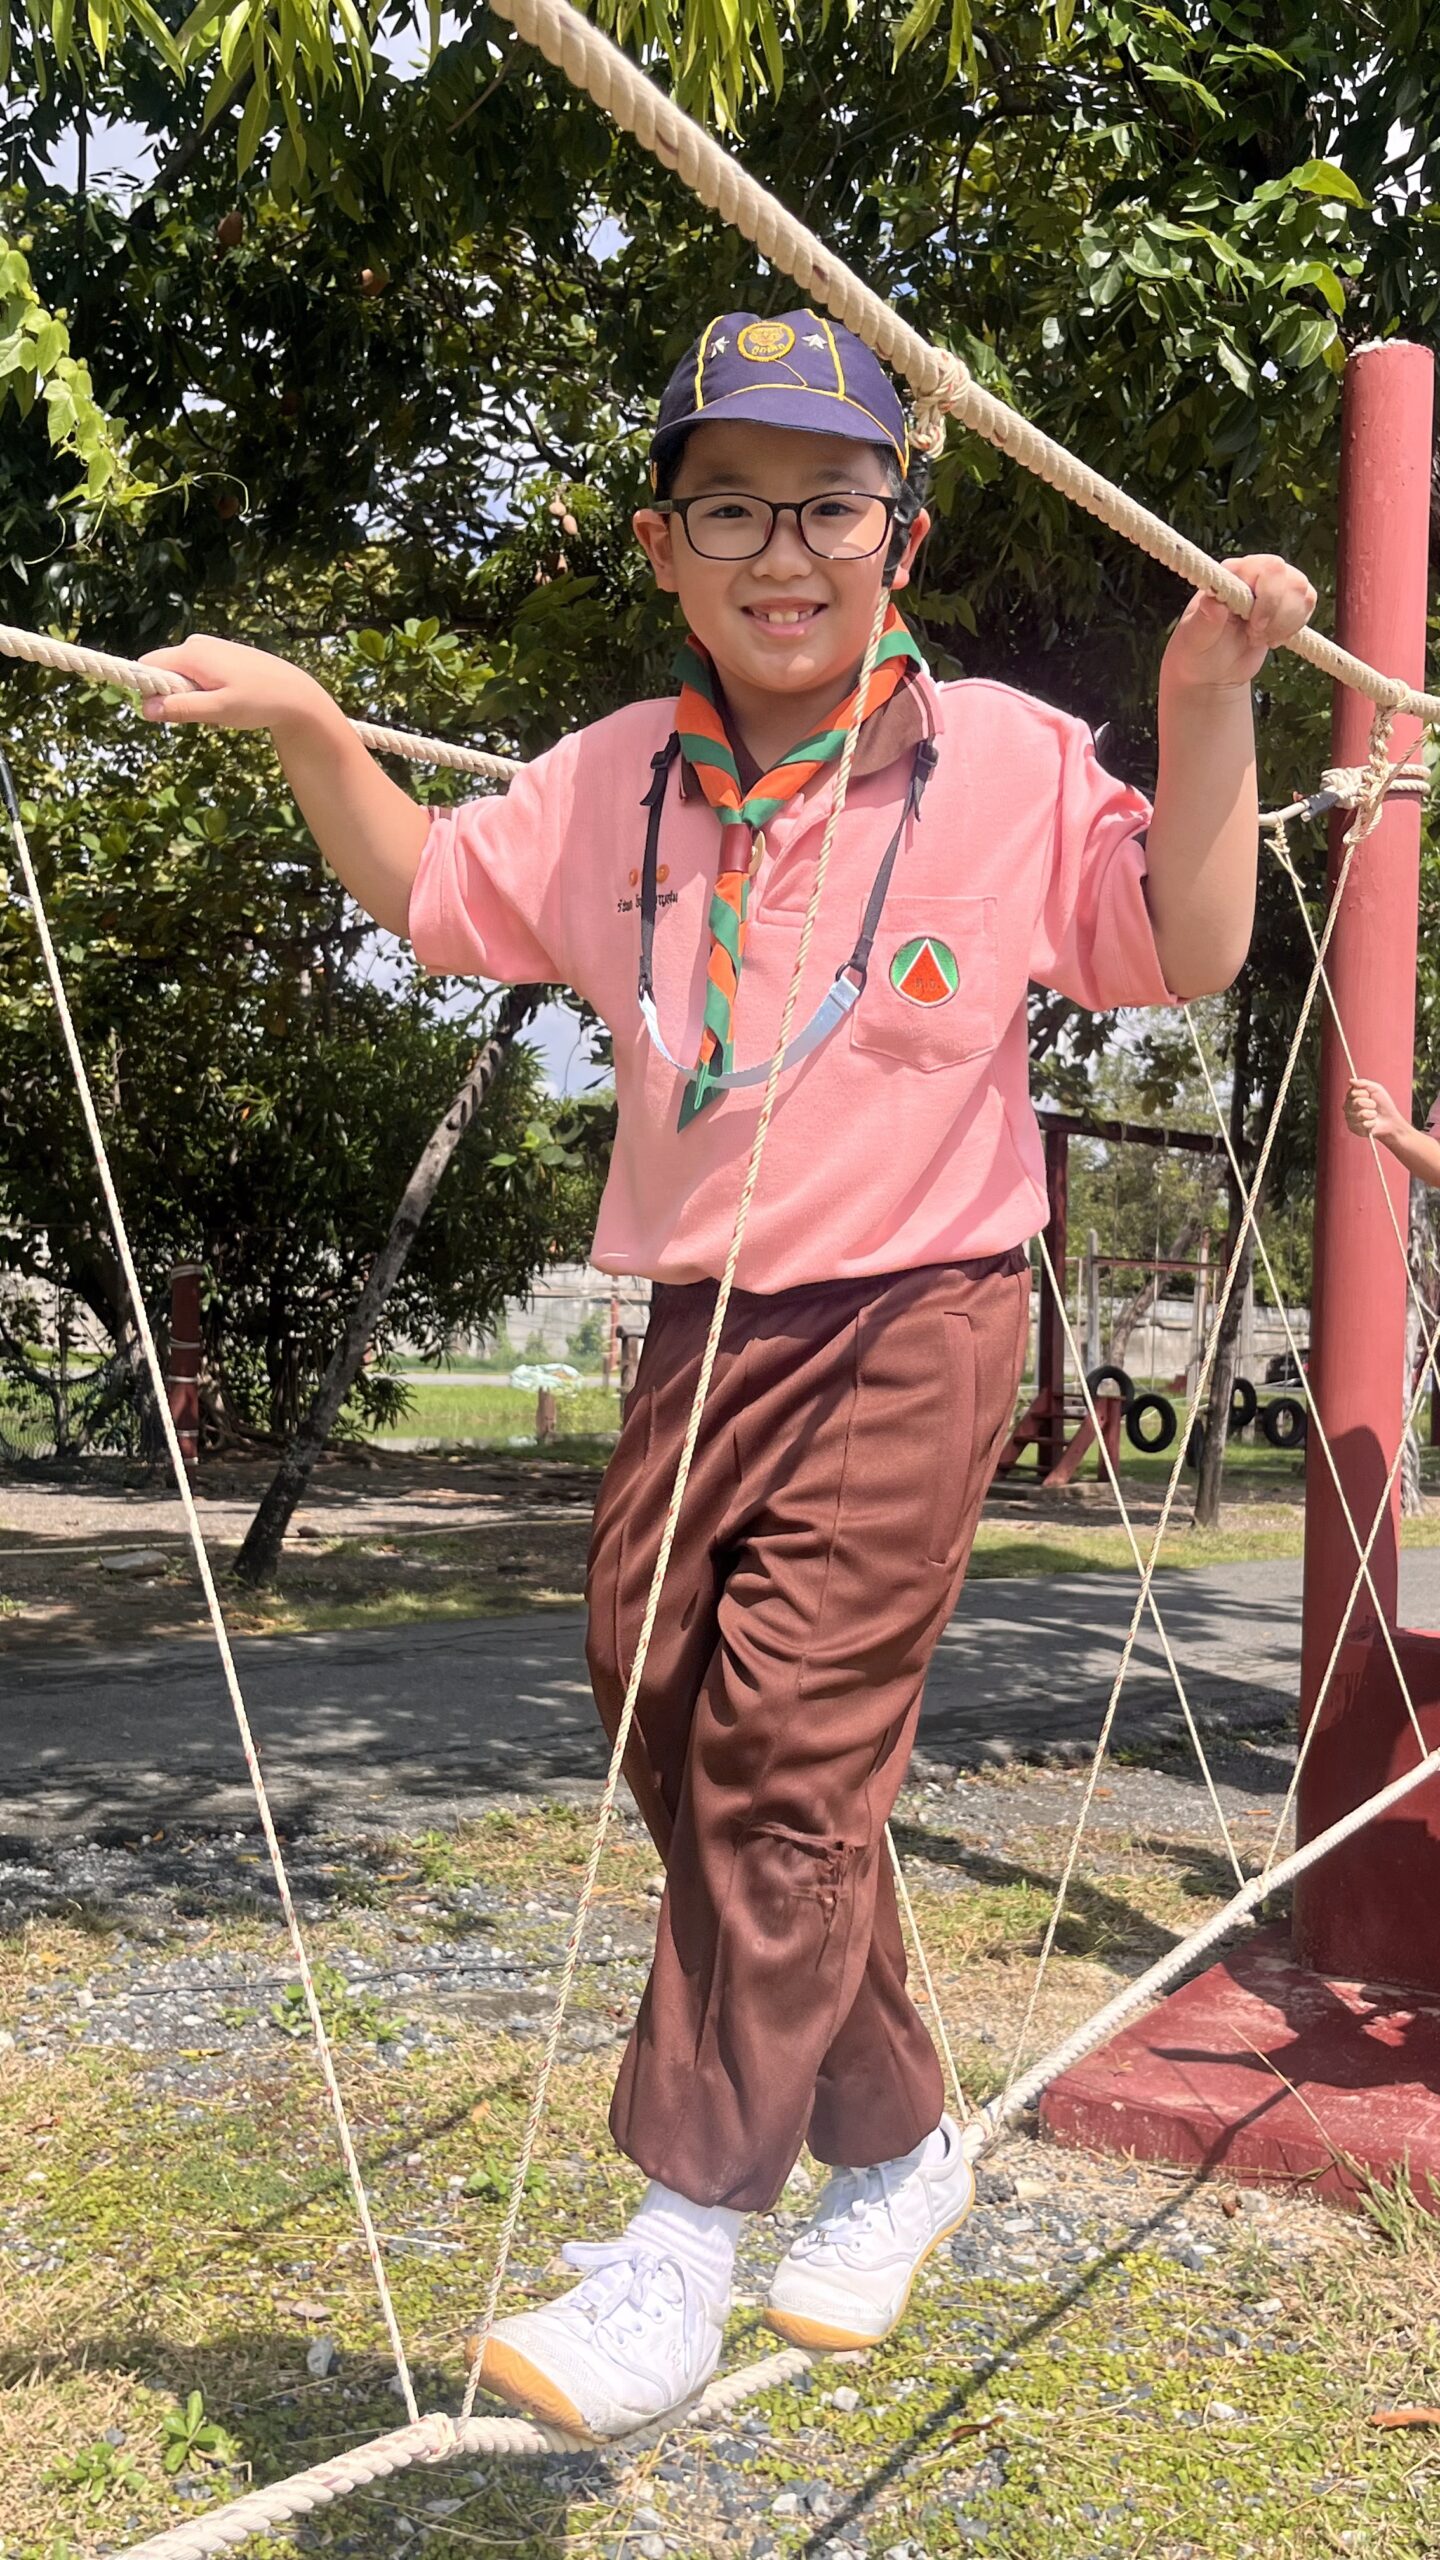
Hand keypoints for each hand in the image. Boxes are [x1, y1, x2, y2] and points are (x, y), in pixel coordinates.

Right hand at [137, 636, 341, 740]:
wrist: (296, 694)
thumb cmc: (259, 701)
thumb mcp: (217, 710)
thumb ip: (181, 708)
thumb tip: (145, 708)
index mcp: (191, 653)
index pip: (147, 665)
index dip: (148, 690)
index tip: (167, 712)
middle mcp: (196, 644)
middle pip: (164, 671)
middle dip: (175, 696)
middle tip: (204, 713)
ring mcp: (210, 648)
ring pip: (182, 676)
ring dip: (193, 698)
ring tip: (220, 708)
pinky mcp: (220, 655)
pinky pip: (198, 675)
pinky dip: (206, 692)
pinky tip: (229, 701)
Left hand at [1161, 554, 1317, 692]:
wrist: (1213, 671)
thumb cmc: (1197, 652)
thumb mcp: (1194, 640)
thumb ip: (1203, 621)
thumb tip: (1214, 602)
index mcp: (1231, 573)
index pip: (1267, 568)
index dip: (1268, 598)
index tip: (1253, 625)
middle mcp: (1255, 572)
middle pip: (1292, 579)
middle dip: (1279, 614)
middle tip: (1254, 635)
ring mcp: (1274, 585)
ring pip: (1303, 592)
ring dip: (1286, 623)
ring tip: (1259, 638)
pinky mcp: (1288, 602)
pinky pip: (1308, 604)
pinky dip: (1294, 627)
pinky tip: (1272, 638)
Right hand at [1345, 1077, 1407, 1143]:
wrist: (1390, 1119)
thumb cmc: (1383, 1104)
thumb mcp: (1376, 1089)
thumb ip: (1363, 1083)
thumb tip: (1350, 1080)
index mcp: (1352, 1097)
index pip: (1352, 1092)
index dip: (1363, 1093)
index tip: (1369, 1095)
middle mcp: (1348, 1107)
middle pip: (1355, 1103)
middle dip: (1369, 1103)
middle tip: (1374, 1105)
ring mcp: (1349, 1118)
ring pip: (1359, 1114)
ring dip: (1371, 1114)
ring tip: (1374, 1115)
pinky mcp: (1353, 1128)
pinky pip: (1362, 1124)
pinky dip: (1371, 1123)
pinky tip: (1373, 1123)